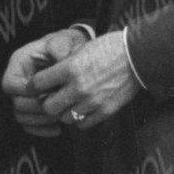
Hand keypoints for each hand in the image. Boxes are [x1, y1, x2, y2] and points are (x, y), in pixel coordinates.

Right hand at [0, 27, 86, 125]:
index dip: (25, 91)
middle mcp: (18, 81)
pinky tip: (59, 129)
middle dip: (37, 108)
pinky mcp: (32, 109)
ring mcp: (24, 97)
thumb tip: (62, 63)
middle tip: (57, 106)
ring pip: (22, 117)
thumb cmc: (66, 44)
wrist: (73, 53)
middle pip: (16, 104)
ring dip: (40, 121)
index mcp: (18, 63)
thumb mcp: (64, 41)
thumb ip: (61, 49)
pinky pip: (31, 126)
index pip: (9, 84)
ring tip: (60, 117)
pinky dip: (43, 130)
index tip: (46, 91)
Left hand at [26, 28, 141, 130]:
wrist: (138, 55)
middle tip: (53, 99)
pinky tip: (85, 110)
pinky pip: (83, 124)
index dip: (35, 86)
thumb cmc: (109, 48)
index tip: (37, 87)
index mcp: (70, 68)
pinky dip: (81, 119)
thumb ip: (64, 66)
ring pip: (65, 118)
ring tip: (72, 105)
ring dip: (66, 112)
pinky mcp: (105, 111)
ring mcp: (92, 101)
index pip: (38, 83)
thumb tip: (48, 79)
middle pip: (48, 107)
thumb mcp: (81, 50)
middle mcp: (78, 87)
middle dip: (49, 104)